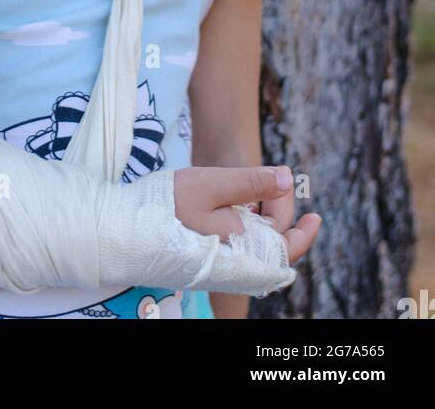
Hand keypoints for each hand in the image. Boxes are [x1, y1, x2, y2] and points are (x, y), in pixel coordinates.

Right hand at [174, 165, 321, 265]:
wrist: (129, 232)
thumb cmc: (170, 205)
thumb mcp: (213, 183)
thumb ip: (252, 182)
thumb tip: (287, 178)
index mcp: (245, 247)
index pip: (287, 244)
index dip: (303, 230)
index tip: (315, 214)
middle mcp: (237, 264)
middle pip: (272, 244)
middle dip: (278, 214)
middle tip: (273, 182)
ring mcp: (222, 267)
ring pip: (256, 247)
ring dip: (262, 223)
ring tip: (253, 194)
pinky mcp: (208, 264)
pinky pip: (239, 250)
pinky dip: (245, 230)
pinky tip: (234, 209)